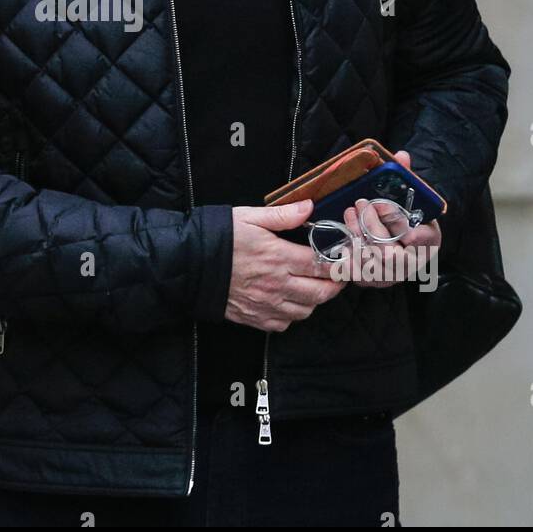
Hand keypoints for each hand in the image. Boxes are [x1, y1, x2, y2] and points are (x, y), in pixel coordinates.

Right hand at [226, 199, 346, 331]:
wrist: (188, 265)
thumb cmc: (218, 238)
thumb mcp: (248, 217)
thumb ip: (282, 215)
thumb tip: (308, 207)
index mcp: (278, 257)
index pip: (322, 265)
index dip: (338, 263)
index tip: (344, 260)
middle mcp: (277, 285)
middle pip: (321, 292)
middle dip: (334, 285)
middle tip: (336, 276)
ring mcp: (267, 304)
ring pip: (306, 310)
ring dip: (314, 300)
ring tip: (312, 286)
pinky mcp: (255, 318)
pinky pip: (284, 324)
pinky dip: (292, 314)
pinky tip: (288, 301)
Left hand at [333, 150, 440, 287]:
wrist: (402, 242)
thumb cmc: (408, 217)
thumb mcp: (414, 198)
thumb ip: (408, 179)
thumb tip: (402, 155)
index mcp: (428, 244)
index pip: (416, 239)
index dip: (396, 221)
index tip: (380, 203)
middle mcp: (411, 265)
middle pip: (388, 253)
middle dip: (371, 227)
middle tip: (360, 203)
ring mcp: (391, 276)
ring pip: (370, 263)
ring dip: (357, 235)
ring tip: (349, 213)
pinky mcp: (371, 281)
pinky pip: (356, 274)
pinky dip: (348, 255)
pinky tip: (343, 236)